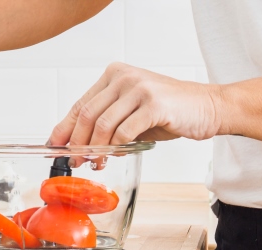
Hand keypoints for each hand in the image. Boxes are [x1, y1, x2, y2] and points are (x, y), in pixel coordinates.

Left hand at [49, 62, 221, 146]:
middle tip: (74, 160)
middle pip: (87, 114)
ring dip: (95, 148)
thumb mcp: (133, 111)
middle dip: (76, 142)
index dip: (64, 128)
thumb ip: (108, 122)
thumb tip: (79, 145)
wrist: (208, 107)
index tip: (54, 146)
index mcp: (115, 75)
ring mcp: (138, 88)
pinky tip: (115, 156)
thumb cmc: (170, 111)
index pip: (80, 104)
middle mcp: (123, 77)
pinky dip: (116, 148)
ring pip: (102, 124)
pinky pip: (124, 131)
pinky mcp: (153, 104)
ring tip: (95, 162)